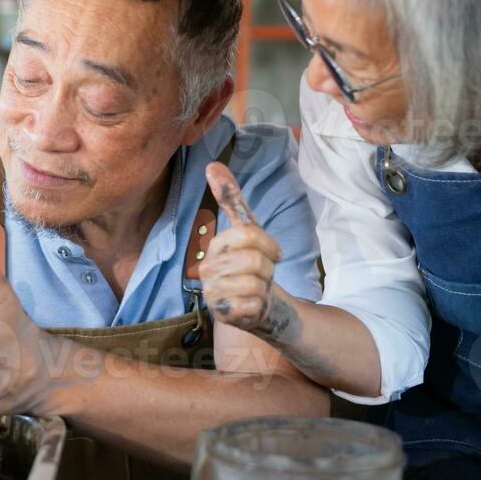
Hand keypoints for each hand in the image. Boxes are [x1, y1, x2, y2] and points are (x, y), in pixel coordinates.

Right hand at [200, 162, 281, 331]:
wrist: (258, 302)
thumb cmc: (254, 264)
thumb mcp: (249, 230)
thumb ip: (232, 199)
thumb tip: (212, 165)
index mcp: (214, 246)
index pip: (248, 235)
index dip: (269, 244)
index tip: (273, 253)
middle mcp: (207, 269)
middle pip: (254, 260)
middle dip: (268, 268)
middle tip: (263, 274)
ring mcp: (212, 293)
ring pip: (255, 282)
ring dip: (265, 287)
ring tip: (257, 289)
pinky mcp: (223, 315)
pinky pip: (252, 303)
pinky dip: (260, 305)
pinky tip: (253, 305)